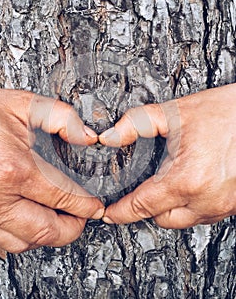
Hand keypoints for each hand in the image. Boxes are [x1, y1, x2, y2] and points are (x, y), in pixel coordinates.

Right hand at [0, 87, 103, 252]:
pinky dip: (23, 237)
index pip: (62, 197)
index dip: (85, 206)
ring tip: (61, 222)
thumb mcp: (22, 103)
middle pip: (45, 231)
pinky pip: (1, 239)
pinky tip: (32, 223)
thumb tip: (86, 135)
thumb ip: (60, 117)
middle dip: (72, 229)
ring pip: (22, 242)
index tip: (95, 207)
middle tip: (83, 219)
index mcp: (14, 168)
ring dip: (48, 237)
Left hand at [100, 84, 235, 227]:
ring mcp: (222, 206)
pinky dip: (189, 205)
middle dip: (145, 207)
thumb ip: (137, 123)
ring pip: (182, 220)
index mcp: (187, 179)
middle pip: (161, 219)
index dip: (121, 212)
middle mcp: (206, 199)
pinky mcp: (233, 205)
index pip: (143, 205)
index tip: (109, 214)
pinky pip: (202, 215)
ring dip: (168, 207)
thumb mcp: (176, 112)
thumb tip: (111, 136)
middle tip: (136, 191)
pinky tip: (186, 185)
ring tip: (165, 183)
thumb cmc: (228, 113)